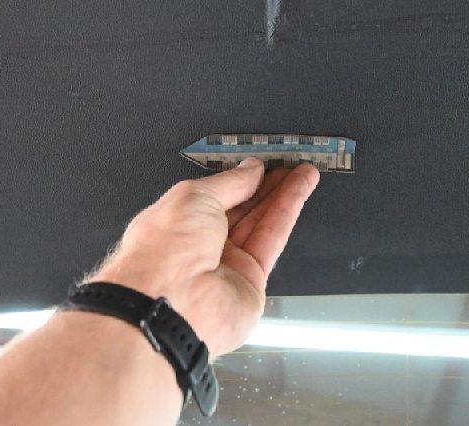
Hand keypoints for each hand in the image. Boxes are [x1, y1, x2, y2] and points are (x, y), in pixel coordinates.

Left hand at [89, 158, 319, 356]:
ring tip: (304, 171)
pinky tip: (299, 191)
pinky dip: (288, 212)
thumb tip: (250, 169)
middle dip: (265, 185)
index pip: (215, 195)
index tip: (262, 162)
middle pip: (241, 208)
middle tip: (288, 163)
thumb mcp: (194, 196)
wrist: (171, 306)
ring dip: (283, 194)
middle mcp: (200, 245)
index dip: (239, 178)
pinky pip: (272, 239)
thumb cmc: (164, 250)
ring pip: (261, 222)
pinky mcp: (251, 280)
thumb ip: (229, 183)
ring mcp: (226, 265)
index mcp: (177, 223)